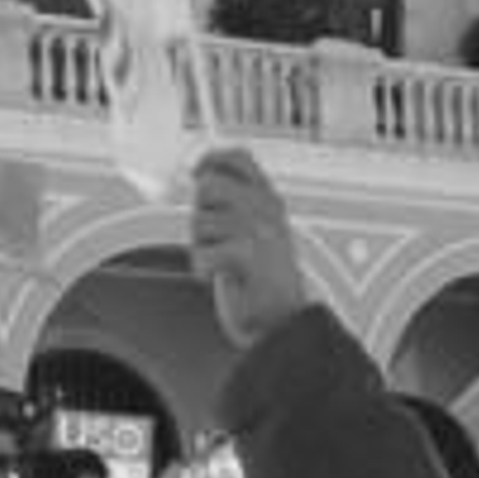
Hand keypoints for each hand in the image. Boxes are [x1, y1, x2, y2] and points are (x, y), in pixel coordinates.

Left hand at [190, 148, 308, 347]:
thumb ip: (231, 203)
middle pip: (210, 185)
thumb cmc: (260, 278)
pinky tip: (222, 276)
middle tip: (212, 238)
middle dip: (199, 212)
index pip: (239, 158)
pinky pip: (202, 254)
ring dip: (201, 246)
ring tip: (224, 262)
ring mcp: (260, 229)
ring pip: (200, 222)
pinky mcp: (249, 254)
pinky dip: (203, 270)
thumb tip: (200, 176)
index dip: (211, 160)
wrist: (281, 318)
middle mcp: (266, 209)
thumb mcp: (251, 230)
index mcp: (268, 200)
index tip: (197, 171)